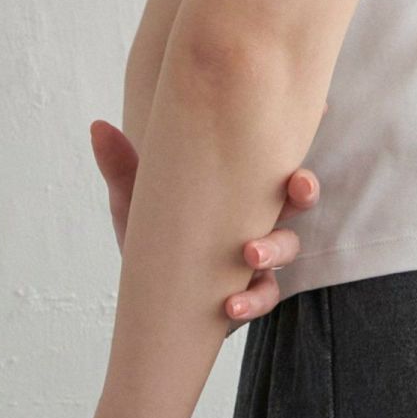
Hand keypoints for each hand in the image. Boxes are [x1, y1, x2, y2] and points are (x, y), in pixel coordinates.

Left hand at [88, 106, 326, 334]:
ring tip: (249, 253)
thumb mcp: (135, 206)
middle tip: (298, 184)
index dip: (297, 134)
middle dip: (305, 188)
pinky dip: (251, 301)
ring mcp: (260, 258)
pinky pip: (264, 297)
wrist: (148, 308)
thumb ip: (123, 169)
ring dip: (275, 247)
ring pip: (288, 247)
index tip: (319, 109)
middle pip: (299, 197)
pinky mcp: (250, 295)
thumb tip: (97, 125)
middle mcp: (259, 218)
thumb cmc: (154, 245)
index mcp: (240, 188)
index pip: (274, 156)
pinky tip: (230, 305)